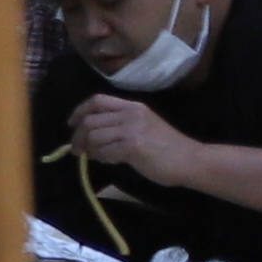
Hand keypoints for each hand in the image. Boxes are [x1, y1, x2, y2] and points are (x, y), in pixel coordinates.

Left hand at [67, 94, 196, 183]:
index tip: (71, 124)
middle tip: (77, 150)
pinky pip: (104, 151)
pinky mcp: (132, 146)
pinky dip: (101, 158)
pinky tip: (110, 160)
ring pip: (93, 136)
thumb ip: (119, 126)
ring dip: (89, 149)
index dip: (79, 111)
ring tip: (96, 156)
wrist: (190, 159)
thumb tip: (90, 135)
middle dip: (77, 136)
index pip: (97, 100)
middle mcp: (131, 114)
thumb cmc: (167, 147)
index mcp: (134, 107)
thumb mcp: (144, 126)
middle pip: (90, 120)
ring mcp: (131, 129)